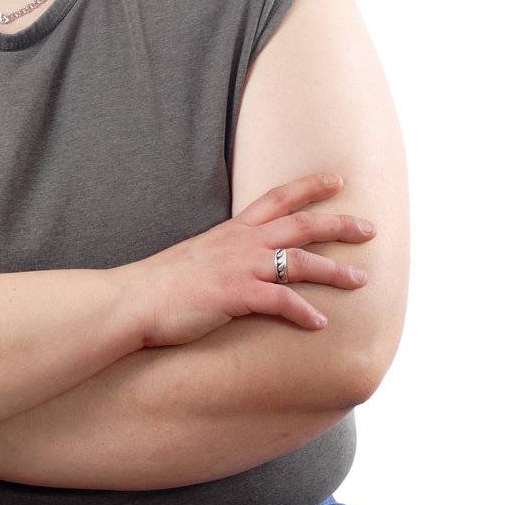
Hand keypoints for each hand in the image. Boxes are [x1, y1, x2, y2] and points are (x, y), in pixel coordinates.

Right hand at [117, 172, 376, 347]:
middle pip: (301, 225)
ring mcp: (239, 268)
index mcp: (233, 231)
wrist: (134, 299)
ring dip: (335, 271)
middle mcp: (241, 243)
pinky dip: (303, 312)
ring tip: (362, 281)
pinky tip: (320, 324)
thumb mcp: (197, 257)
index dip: (310, 187)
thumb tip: (240, 264)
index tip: (338, 180)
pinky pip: (280, 302)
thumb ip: (224, 255)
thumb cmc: (162, 284)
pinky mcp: (235, 296)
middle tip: (371, 228)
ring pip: (299, 262)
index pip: (278, 198)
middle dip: (339, 224)